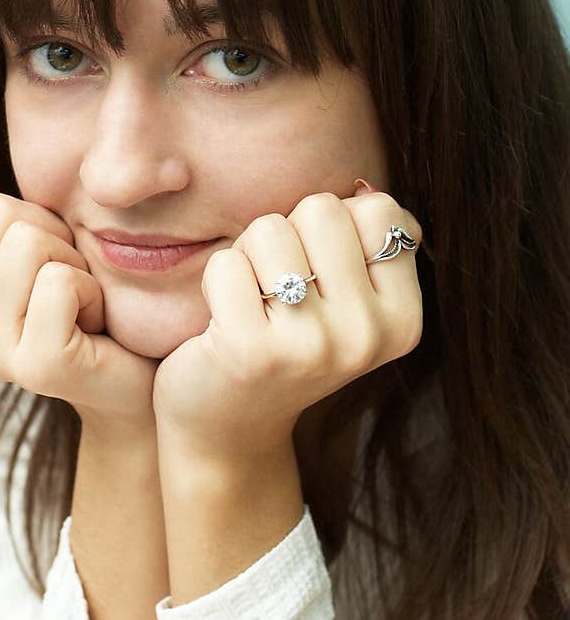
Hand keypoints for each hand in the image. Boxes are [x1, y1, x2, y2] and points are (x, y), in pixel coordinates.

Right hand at [0, 167, 157, 434]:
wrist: (132, 374)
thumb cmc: (78, 303)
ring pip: (28, 242)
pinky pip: (59, 281)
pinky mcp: (36, 367)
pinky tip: (93, 325)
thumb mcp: (27, 249)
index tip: (41, 260)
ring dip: (73, 262)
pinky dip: (91, 290)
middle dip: (49, 234)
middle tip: (66, 281)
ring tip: (79, 303)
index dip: (22, 216)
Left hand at [151, 188, 423, 468]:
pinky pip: (226, 263)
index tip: (320, 276)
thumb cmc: (284, 344)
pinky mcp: (252, 351)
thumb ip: (364, 243)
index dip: (333, 229)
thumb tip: (366, 190)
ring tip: (252, 303)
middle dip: (288, 235)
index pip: (379, 212)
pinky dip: (215, 280)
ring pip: (270, 229)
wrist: (227, 429)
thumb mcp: (346, 302)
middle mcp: (367, 336)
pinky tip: (222, 321)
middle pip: (322, 210)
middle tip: (276, 289)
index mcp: (403, 321)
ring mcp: (312, 346)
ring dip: (248, 256)